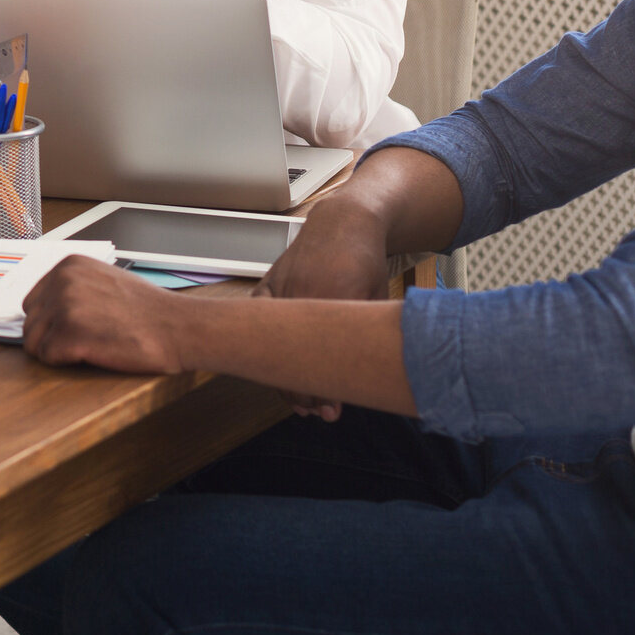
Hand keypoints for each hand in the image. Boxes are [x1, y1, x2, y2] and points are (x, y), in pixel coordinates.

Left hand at [21, 255, 184, 373]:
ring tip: (87, 347)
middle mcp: (63, 281)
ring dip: (56, 351)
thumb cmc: (146, 310)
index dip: (50, 322)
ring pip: (34, 342)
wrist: (176, 327)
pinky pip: (47, 357)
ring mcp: (65, 306)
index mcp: (69, 265)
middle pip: (30, 322)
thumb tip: (45, 307)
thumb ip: (73, 287)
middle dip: (49, 338)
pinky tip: (91, 353)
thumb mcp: (104, 281)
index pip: (33, 302)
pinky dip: (64, 362)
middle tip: (81, 342)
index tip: (71, 328)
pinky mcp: (71, 334)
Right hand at [252, 196, 391, 419]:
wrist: (342, 221)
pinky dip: (262, 349)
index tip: (330, 410)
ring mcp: (280, 286)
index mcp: (335, 292)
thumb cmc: (365, 261)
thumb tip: (372, 377)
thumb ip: (369, 332)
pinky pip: (257, 323)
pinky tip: (274, 371)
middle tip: (320, 413)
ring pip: (272, 343)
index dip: (324, 386)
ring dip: (285, 376)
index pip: (324, 352)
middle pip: (294, 353)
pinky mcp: (266, 283)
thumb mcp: (377, 296)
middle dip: (304, 390)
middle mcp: (302, 289)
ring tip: (302, 404)